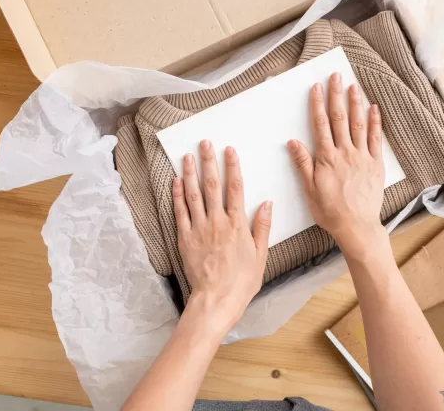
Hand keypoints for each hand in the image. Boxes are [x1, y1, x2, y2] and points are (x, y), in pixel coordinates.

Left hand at [172, 141, 271, 332]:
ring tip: (187, 156)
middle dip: (208, 162)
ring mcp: (199, 229)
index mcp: (237, 224)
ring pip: (193, 195)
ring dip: (190, 173)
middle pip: (212, 185)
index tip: (229, 150)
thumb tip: (267, 203)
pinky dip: (177, 195)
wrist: (217, 300)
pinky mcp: (185, 239)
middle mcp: (217, 222)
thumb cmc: (242, 281)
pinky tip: (176, 182)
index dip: (232, 167)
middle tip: (204, 143)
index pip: (235, 188)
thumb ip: (262, 227)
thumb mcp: (261, 254)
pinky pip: (180, 213)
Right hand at [287, 73, 388, 262]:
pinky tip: (374, 108)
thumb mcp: (310, 189)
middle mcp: (345, 153)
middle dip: (336, 95)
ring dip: (355, 103)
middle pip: (339, 118)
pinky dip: (375, 122)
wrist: (356, 225)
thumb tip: (293, 142)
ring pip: (358, 124)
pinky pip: (375, 139)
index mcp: (327, 158)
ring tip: (353, 86)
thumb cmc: (330, 211)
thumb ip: (302, 164)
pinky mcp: (376, 164)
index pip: (321, 124)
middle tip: (336, 76)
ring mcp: (362, 157)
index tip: (317, 87)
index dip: (318, 104)